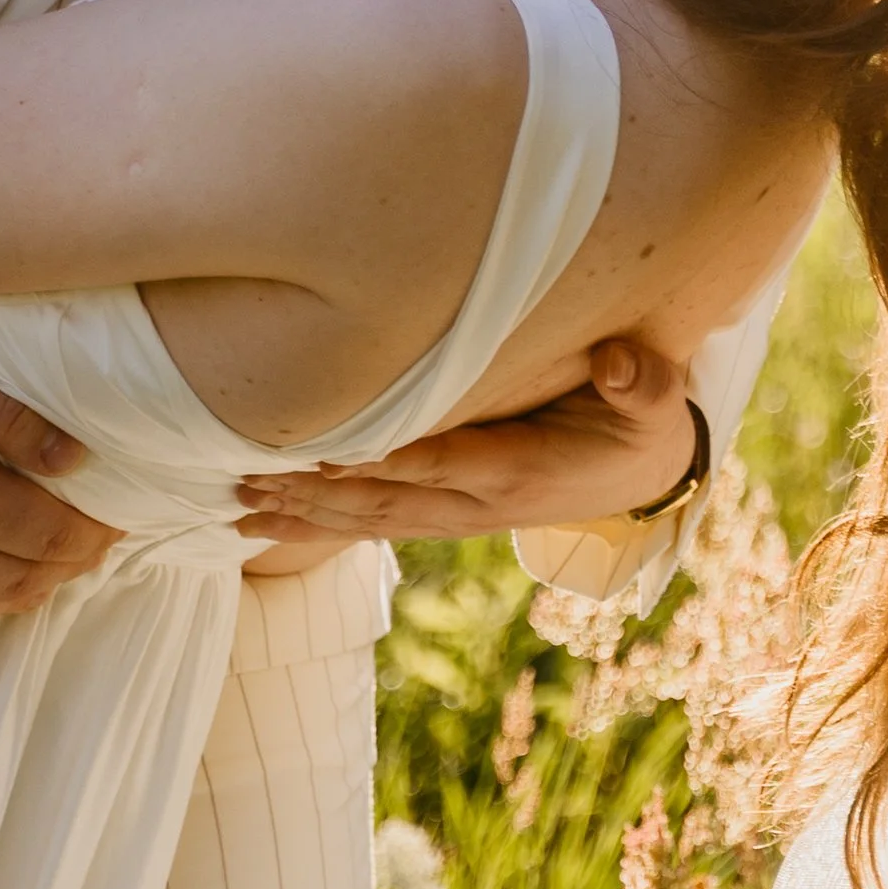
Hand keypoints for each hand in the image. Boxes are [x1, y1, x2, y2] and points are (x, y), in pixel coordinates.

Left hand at [237, 337, 697, 546]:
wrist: (642, 474)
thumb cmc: (638, 422)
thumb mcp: (653, 402)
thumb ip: (641, 384)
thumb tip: (620, 365)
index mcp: (519, 472)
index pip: (441, 462)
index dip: (383, 460)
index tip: (325, 454)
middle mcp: (476, 504)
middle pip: (383, 501)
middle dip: (313, 495)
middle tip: (245, 486)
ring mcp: (455, 513)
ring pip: (366, 518)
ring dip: (301, 515)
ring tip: (234, 510)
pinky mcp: (443, 510)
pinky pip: (371, 521)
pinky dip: (316, 523)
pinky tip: (263, 523)